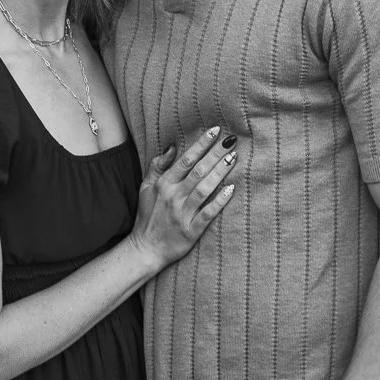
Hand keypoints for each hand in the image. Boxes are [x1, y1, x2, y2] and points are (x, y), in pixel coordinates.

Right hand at [129, 126, 236, 276]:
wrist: (145, 249)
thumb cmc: (148, 216)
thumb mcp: (146, 187)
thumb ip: (157, 166)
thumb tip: (173, 146)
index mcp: (164, 184)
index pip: (186, 160)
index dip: (201, 144)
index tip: (215, 131)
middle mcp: (173, 196)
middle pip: (198, 171)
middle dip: (215, 154)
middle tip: (231, 141)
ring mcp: (182, 214)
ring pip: (204, 189)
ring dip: (220, 172)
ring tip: (233, 158)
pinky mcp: (191, 230)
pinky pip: (208, 213)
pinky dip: (220, 201)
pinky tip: (231, 189)